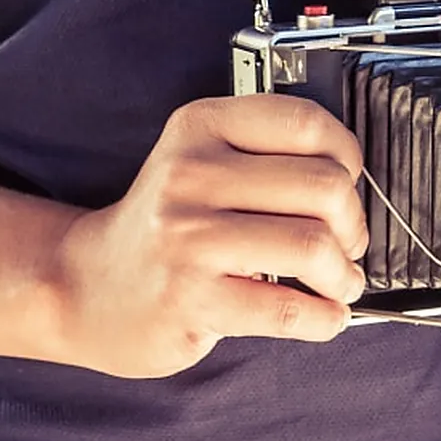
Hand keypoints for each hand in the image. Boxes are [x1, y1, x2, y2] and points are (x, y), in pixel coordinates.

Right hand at [50, 95, 369, 378]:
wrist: (85, 287)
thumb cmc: (162, 229)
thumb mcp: (200, 163)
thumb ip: (267, 158)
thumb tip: (355, 187)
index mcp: (200, 128)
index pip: (306, 123)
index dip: (348, 158)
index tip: (347, 185)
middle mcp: (190, 175)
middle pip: (324, 186)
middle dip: (353, 224)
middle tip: (346, 245)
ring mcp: (187, 239)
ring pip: (313, 246)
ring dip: (343, 275)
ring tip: (337, 284)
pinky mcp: (190, 299)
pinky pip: (288, 309)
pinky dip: (325, 318)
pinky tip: (322, 315)